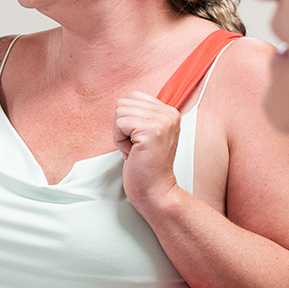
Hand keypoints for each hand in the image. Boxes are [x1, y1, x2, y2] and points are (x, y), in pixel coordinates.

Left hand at [114, 91, 182, 207]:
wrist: (156, 191)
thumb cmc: (147, 166)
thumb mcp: (148, 134)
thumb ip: (142, 115)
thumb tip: (123, 102)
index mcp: (170, 112)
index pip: (134, 96)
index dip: (128, 119)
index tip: (139, 140)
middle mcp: (169, 113)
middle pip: (124, 102)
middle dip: (122, 126)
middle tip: (136, 147)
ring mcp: (161, 121)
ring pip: (120, 111)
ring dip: (120, 134)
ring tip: (134, 150)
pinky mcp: (151, 130)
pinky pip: (119, 123)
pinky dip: (119, 140)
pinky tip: (132, 153)